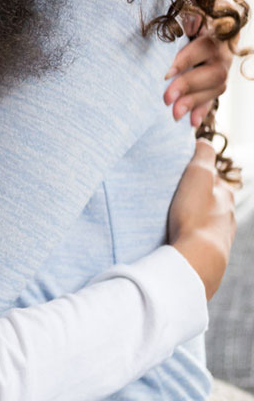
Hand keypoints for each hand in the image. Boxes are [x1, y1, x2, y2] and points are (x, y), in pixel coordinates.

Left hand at [164, 8, 233, 128]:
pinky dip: (202, 109)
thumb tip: (188, 21)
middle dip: (189, 86)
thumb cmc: (190, 14)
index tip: (166, 73)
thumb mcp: (190, 10)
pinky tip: (192, 122)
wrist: (210, 17)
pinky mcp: (218, 80)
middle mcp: (224, 51)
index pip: (204, 48)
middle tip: (166, 98)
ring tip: (174, 114)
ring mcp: (224, 66)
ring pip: (217, 87)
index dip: (186, 61)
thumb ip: (190, 18)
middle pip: (214, 72)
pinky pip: (214, 97)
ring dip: (194, 102)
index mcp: (217, 31)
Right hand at [169, 140, 236, 299]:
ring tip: (172, 219)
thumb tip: (203, 141)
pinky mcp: (211, 255)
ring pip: (205, 221)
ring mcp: (221, 236)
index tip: (178, 177)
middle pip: (209, 201)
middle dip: (193, 198)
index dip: (194, 175)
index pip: (211, 178)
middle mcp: (228, 215)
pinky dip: (190, 235)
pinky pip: (198, 240)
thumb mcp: (198, 176)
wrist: (198, 259)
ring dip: (191, 218)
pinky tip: (178, 237)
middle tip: (172, 198)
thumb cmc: (195, 216)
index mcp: (226, 195)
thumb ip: (202, 156)